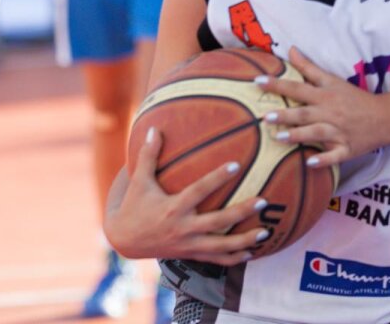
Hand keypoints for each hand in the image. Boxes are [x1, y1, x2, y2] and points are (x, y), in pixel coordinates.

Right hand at [104, 127, 268, 265]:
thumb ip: (148, 155)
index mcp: (172, 208)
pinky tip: (251, 252)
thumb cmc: (134, 205)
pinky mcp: (190, 255)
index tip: (236, 165)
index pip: (199, 191)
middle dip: (241, 212)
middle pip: (217, 222)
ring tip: (266, 233)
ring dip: (244, 241)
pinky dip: (234, 258)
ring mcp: (188, 244)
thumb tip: (155, 128)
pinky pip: (216, 260)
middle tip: (263, 201)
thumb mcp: (139, 180)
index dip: (217, 178)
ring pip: (221, 247)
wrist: (124, 239)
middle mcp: (182, 228)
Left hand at [256, 47, 387, 166]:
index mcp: (325, 95)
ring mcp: (339, 132)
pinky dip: (323, 160)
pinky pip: (335, 156)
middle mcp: (330, 113)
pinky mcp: (347, 149)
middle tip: (265, 116)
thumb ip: (308, 67)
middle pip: (305, 113)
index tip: (257, 81)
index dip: (277, 84)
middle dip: (286, 114)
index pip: (298, 87)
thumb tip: (290, 49)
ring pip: (317, 134)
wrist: (385, 117)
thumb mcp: (332, 80)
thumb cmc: (354, 98)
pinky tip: (309, 162)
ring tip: (278, 138)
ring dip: (298, 135)